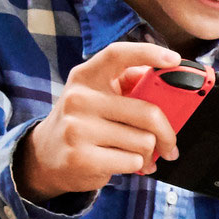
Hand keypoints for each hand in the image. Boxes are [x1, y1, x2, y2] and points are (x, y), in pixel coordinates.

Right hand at [20, 40, 183, 200]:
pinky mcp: (81, 157)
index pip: (117, 54)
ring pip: (144, 141)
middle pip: (147, 112)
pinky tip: (124, 164)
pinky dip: (136, 165)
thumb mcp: (95, 96)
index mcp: (85, 77)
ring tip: (139, 156)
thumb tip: (163, 80)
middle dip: (167, 133)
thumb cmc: (82, 124)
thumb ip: (125, 86)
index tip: (174, 59)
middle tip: (170, 145)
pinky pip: (132, 161)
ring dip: (149, 153)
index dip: (148, 53)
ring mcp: (78, 128)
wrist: (45, 157)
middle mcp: (79, 99)